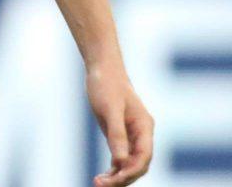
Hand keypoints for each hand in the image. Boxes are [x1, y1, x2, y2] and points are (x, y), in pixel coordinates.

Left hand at [87, 63, 152, 185]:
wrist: (101, 68)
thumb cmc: (106, 84)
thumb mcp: (109, 108)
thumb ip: (116, 134)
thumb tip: (120, 162)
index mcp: (144, 127)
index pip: (143, 157)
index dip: (131, 171)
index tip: (114, 179)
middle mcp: (141, 134)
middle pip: (137, 164)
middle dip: (123, 177)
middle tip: (101, 185)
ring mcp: (131, 135)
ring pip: (129, 163)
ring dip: (117, 176)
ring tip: (98, 183)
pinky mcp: (119, 134)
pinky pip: (120, 157)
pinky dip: (113, 168)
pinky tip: (103, 176)